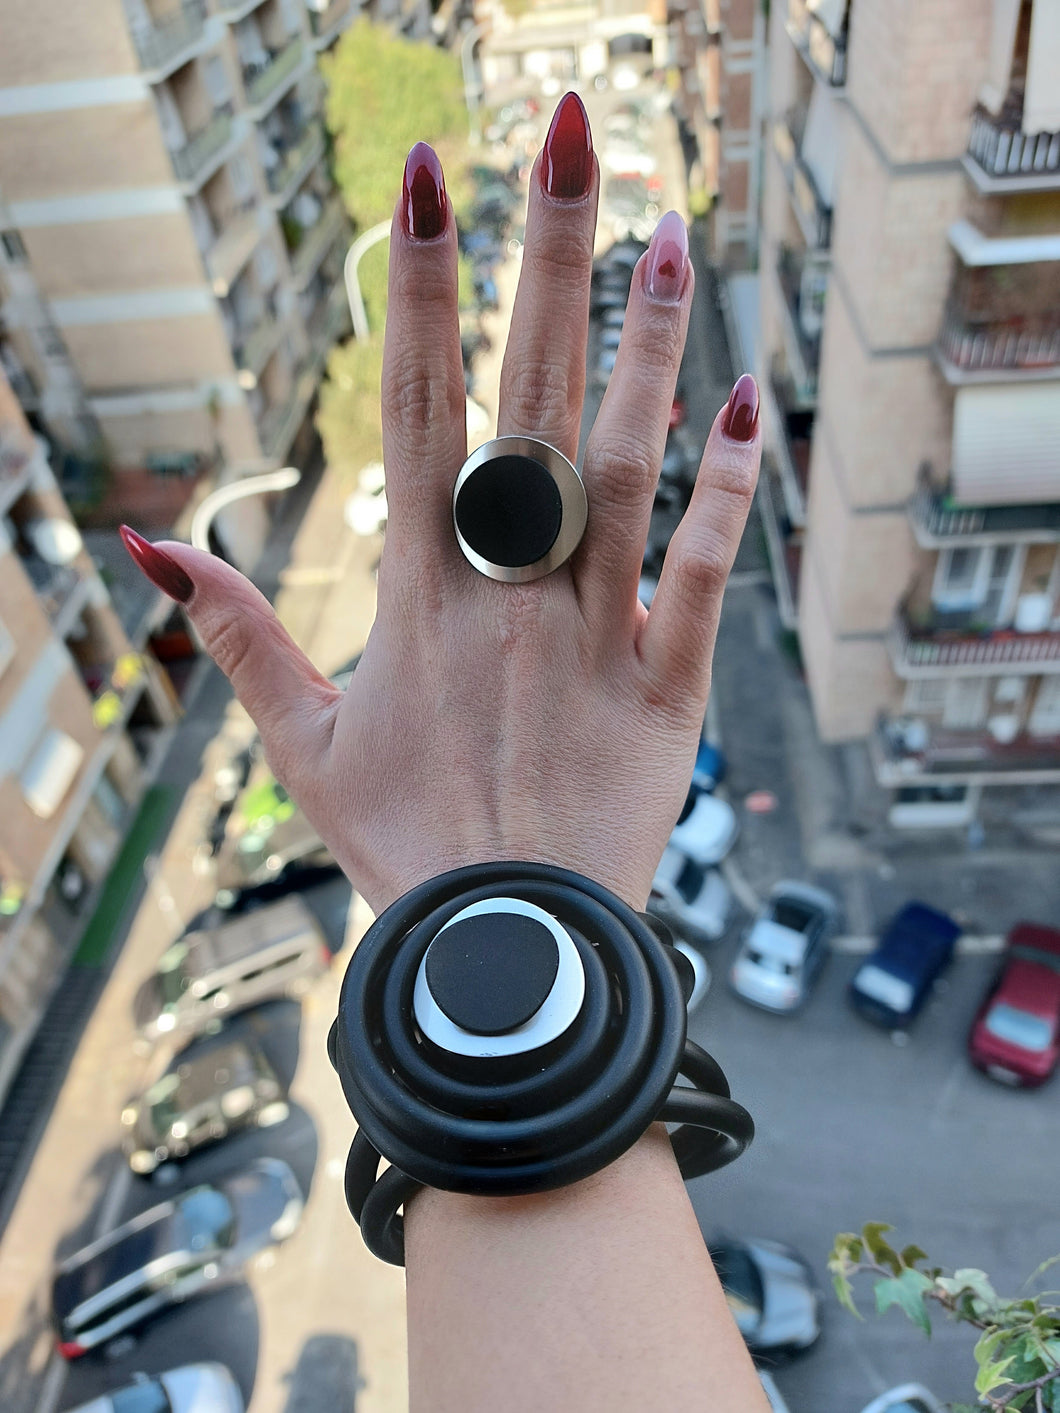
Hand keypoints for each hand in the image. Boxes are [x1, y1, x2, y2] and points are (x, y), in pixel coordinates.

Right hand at [122, 94, 760, 915]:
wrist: (502, 953)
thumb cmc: (403, 843)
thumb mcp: (299, 742)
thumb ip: (237, 634)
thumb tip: (151, 550)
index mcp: (418, 593)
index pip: (417, 406)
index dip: (422, 287)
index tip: (430, 179)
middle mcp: (507, 593)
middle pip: (528, 402)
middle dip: (543, 262)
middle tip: (569, 136)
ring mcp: (592, 638)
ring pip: (628, 470)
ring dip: (650, 348)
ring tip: (671, 232)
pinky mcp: (667, 692)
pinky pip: (703, 581)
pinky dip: (730, 501)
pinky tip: (749, 407)